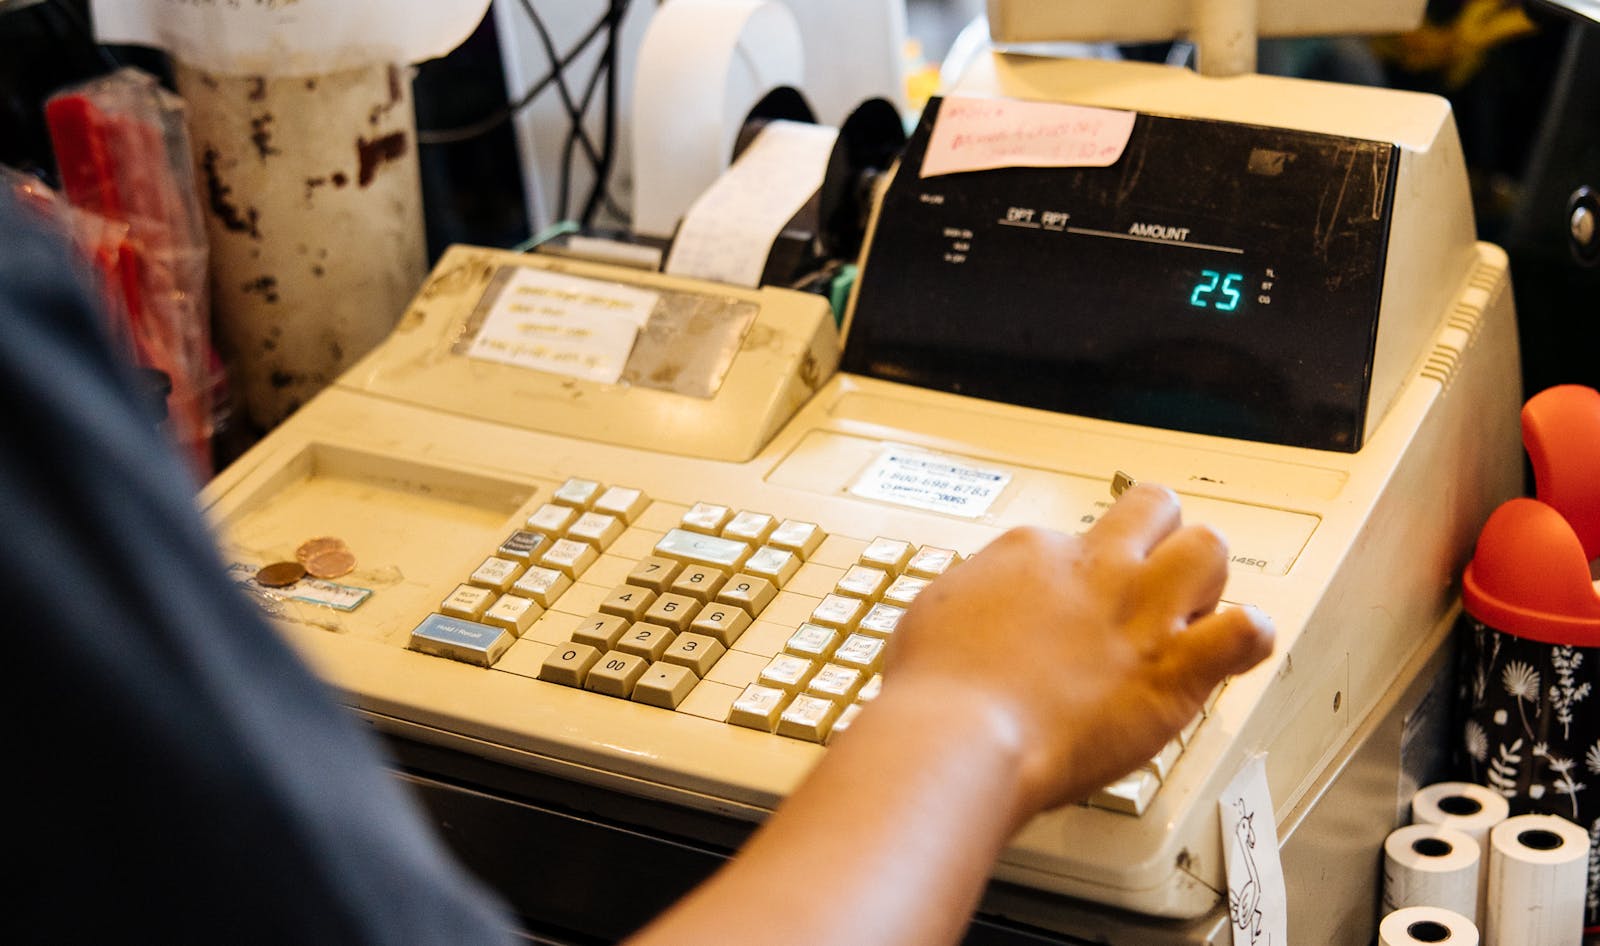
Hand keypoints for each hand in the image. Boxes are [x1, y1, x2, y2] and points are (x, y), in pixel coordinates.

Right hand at [883, 483, 1274, 820]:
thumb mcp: (933, 612)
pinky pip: (1246, 631)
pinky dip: (1249, 638)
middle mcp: (1097, 570)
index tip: (1068, 606)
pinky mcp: (1175, 670)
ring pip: (1210, 549)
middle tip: (1148, 579)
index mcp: (1033, 552)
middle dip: (1159, 537)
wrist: (962, 735)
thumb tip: (983, 601)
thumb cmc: (937, 688)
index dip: (1078, 572)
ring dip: (1205, 578)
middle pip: (1154, 510)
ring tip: (1189, 611)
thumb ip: (975, 596)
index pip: (1077, 537)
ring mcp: (1141, 616)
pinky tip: (1235, 650)